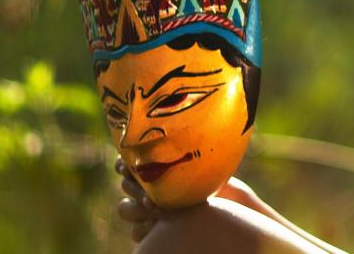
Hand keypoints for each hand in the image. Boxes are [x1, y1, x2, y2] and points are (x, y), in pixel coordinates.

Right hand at [114, 158, 261, 241]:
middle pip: (126, 185)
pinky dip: (142, 228)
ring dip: (136, 207)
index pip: (124, 163)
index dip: (123, 164)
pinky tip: (155, 225)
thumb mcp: (199, 157)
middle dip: (135, 187)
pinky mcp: (152, 228)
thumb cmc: (215, 175)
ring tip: (155, 207)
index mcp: (151, 166)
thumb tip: (173, 121)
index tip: (128, 166)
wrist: (230, 203)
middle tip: (149, 190)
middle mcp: (146, 186)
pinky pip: (137, 231)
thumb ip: (180, 146)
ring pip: (126, 209)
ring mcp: (147, 208)